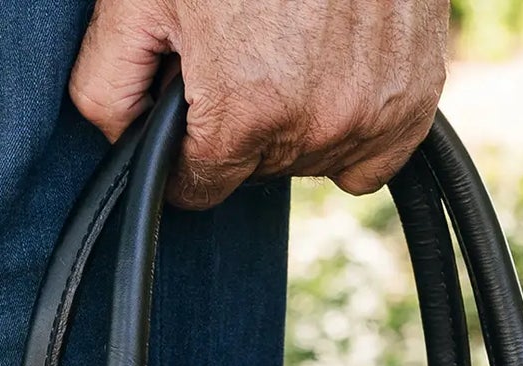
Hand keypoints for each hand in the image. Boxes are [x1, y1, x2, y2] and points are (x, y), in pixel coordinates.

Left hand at [70, 0, 449, 208]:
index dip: (184, 150)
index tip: (189, 109)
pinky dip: (353, 124)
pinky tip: (333, 73)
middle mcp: (315, 127)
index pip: (200, 188)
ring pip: (313, 159)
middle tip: (239, 49)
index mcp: (243, 116)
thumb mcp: (138, 0)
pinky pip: (376, 154)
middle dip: (239, 123)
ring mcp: (372, 113)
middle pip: (257, 170)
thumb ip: (107, 87)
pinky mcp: (415, 96)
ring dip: (295, 121)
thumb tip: (119, 141)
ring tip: (287, 46)